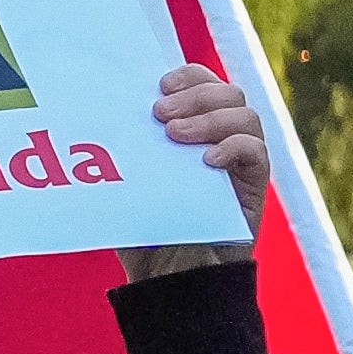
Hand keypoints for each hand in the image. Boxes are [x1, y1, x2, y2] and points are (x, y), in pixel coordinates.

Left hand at [130, 61, 277, 282]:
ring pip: (245, 116)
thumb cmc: (144, 228)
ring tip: (175, 136)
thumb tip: (95, 118)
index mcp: (194, 128)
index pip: (203, 83)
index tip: (158, 87)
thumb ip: (126, 151)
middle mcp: (222, 139)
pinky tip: (205, 162)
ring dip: (210, 118)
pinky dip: (233, 148)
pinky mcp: (252, 186)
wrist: (169, 277)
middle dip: (195, 95)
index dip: (188, 76)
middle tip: (160, 114)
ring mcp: (240, 162)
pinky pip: (257, 152)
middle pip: (228, 93)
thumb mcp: (128, 183)